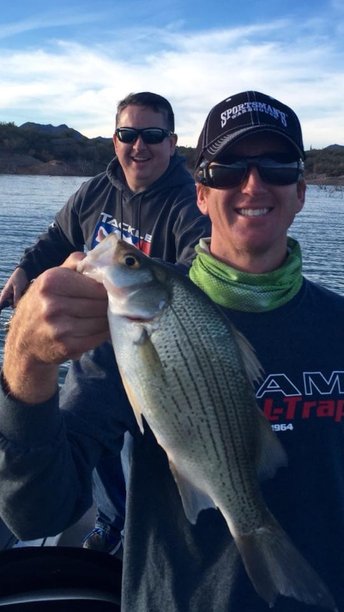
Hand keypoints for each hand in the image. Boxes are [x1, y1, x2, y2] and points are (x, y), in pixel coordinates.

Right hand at [2, 252, 108, 403]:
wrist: (24, 341)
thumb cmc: (42, 304)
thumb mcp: (51, 278)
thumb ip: (75, 263)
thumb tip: (102, 257)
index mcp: (51, 281)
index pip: (97, 284)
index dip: (110, 288)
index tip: (115, 291)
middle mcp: (53, 304)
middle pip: (101, 303)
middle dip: (112, 304)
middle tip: (117, 305)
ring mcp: (60, 327)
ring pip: (102, 320)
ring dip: (110, 319)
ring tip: (109, 316)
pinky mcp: (68, 347)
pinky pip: (99, 337)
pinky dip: (105, 332)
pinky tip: (103, 328)